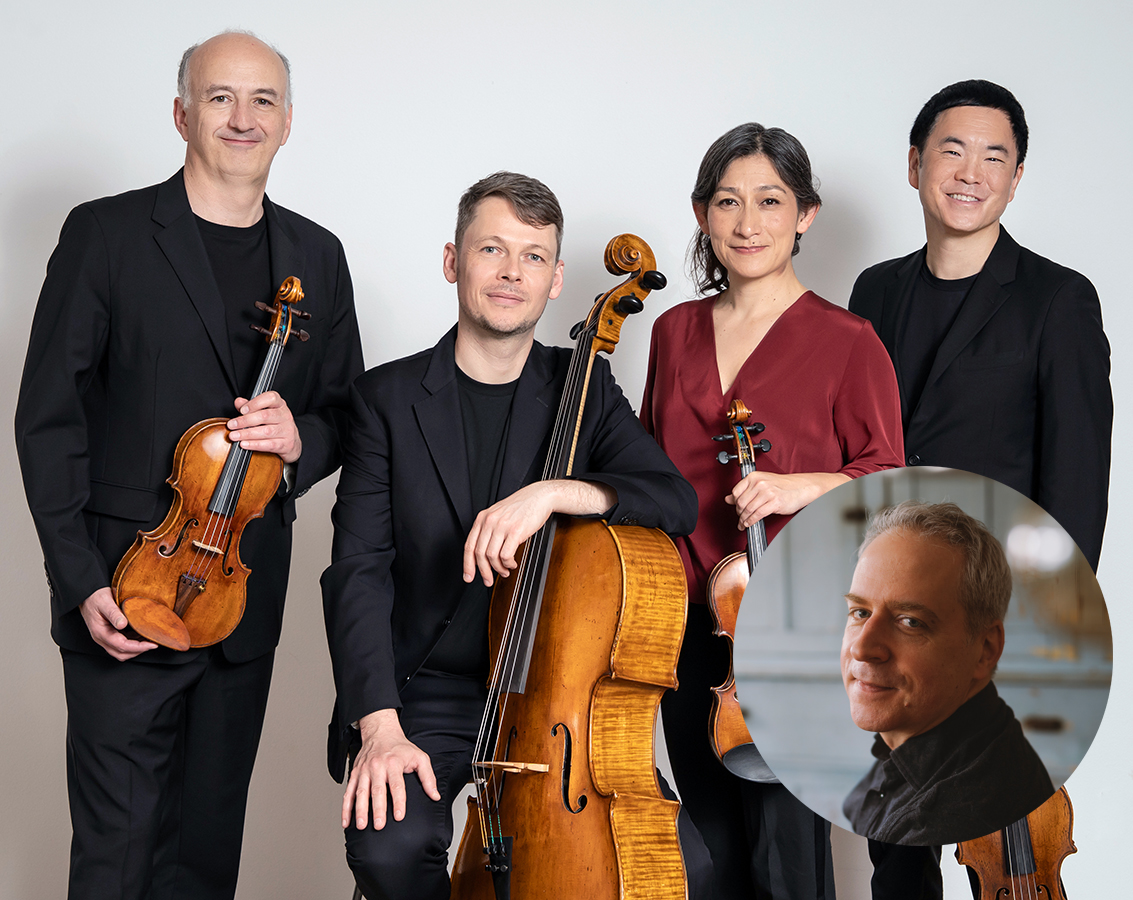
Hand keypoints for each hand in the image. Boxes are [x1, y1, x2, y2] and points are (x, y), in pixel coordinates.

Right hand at [79, 587, 157, 660]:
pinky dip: (132, 643)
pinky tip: (141, 635)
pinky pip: (121, 644)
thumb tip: (123, 624)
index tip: (152, 644)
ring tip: (149, 640)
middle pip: (121, 653)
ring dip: (136, 649)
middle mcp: (101, 638)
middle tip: (153, 643)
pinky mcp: (108, 634)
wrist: (86, 595)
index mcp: (100, 632)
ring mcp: (104, 638)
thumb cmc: (94, 597)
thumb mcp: (105, 602)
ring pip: (121, 651)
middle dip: (139, 651)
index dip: (139, 647)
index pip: (122, 646)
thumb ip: (114, 613)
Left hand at [228, 392, 301, 463]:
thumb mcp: (265, 412)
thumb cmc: (276, 425)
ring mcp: (287, 430)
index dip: (255, 403)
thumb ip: (251, 406)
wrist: (292, 443)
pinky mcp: (286, 444)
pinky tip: (244, 444)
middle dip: (245, 421)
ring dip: (247, 434)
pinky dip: (255, 445)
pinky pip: (269, 445)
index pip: (271, 398)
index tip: (242, 410)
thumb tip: (238, 402)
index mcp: (280, 405)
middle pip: (265, 416)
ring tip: (234, 436)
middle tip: (232, 425)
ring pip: (266, 431)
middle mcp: (285, 416)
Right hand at [343, 709, 439, 829]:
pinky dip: (346, 807)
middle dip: (377, 809)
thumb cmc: (400, 748)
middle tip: (379, 825)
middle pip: (377, 790)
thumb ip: (428, 777)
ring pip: (360, 792)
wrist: (381, 732)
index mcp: (393, 763)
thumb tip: (434, 795)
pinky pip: (348, 792)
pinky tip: (346, 821)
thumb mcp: (420, 757)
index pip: (397, 785)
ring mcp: (364, 770)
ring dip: (360, 810)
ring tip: (362, 825)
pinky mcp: (354, 773)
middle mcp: (377, 766)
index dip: (398, 801)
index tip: (399, 816)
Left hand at [462, 480, 616, 586]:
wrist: (539, 496)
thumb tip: (483, 554)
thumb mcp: (499, 514)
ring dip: (499, 569)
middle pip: (479, 554)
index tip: (468, 576)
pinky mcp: (516, 531)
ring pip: (492, 556)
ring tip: (505, 570)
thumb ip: (489, 530)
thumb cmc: (521, 507)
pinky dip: (508, 563)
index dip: (467, 564)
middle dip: (483, 572)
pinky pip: (506, 555)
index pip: (469, 545)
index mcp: (483, 518)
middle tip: (488, 580)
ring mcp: (502, 526)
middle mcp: (490, 521)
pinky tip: (512, 563)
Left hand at [725, 471, 849, 527]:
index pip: (736, 492)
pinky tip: (750, 524)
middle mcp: (759, 483)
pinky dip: (751, 521)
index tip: (736, 508)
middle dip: (739, 513)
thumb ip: (745, 490)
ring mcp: (767, 492)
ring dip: (744, 520)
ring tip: (743, 524)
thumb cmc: (783, 485)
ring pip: (748, 510)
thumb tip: (728, 498)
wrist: (801, 487)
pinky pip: (757, 515)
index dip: (734, 503)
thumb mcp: (761, 483)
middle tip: (740, 518)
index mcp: (754, 476)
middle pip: (740, 503)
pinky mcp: (774, 502)